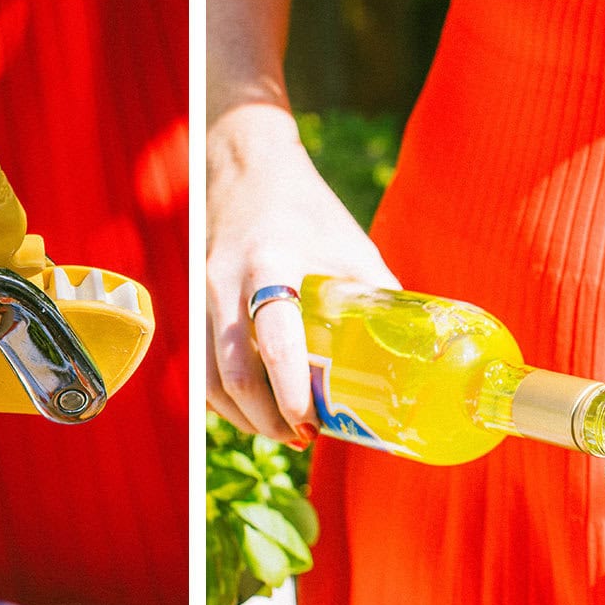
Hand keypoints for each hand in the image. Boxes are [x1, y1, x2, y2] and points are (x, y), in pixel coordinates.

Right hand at [207, 104, 396, 444]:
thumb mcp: (351, 246)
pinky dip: (222, 399)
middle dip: (267, 418)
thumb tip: (413, 354)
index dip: (290, 390)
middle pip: (234, 373)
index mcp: (270, 264)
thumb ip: (376, 296)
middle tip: (303, 437)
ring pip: (210, 378)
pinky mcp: (191, 305)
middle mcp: (225, 282)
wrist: (245, 168)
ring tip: (281, 433)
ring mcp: (201, 294)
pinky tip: (250, 413)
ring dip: (243, 417)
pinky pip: (200, 367)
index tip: (312, 422)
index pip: (275, 341)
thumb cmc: (308, 209)